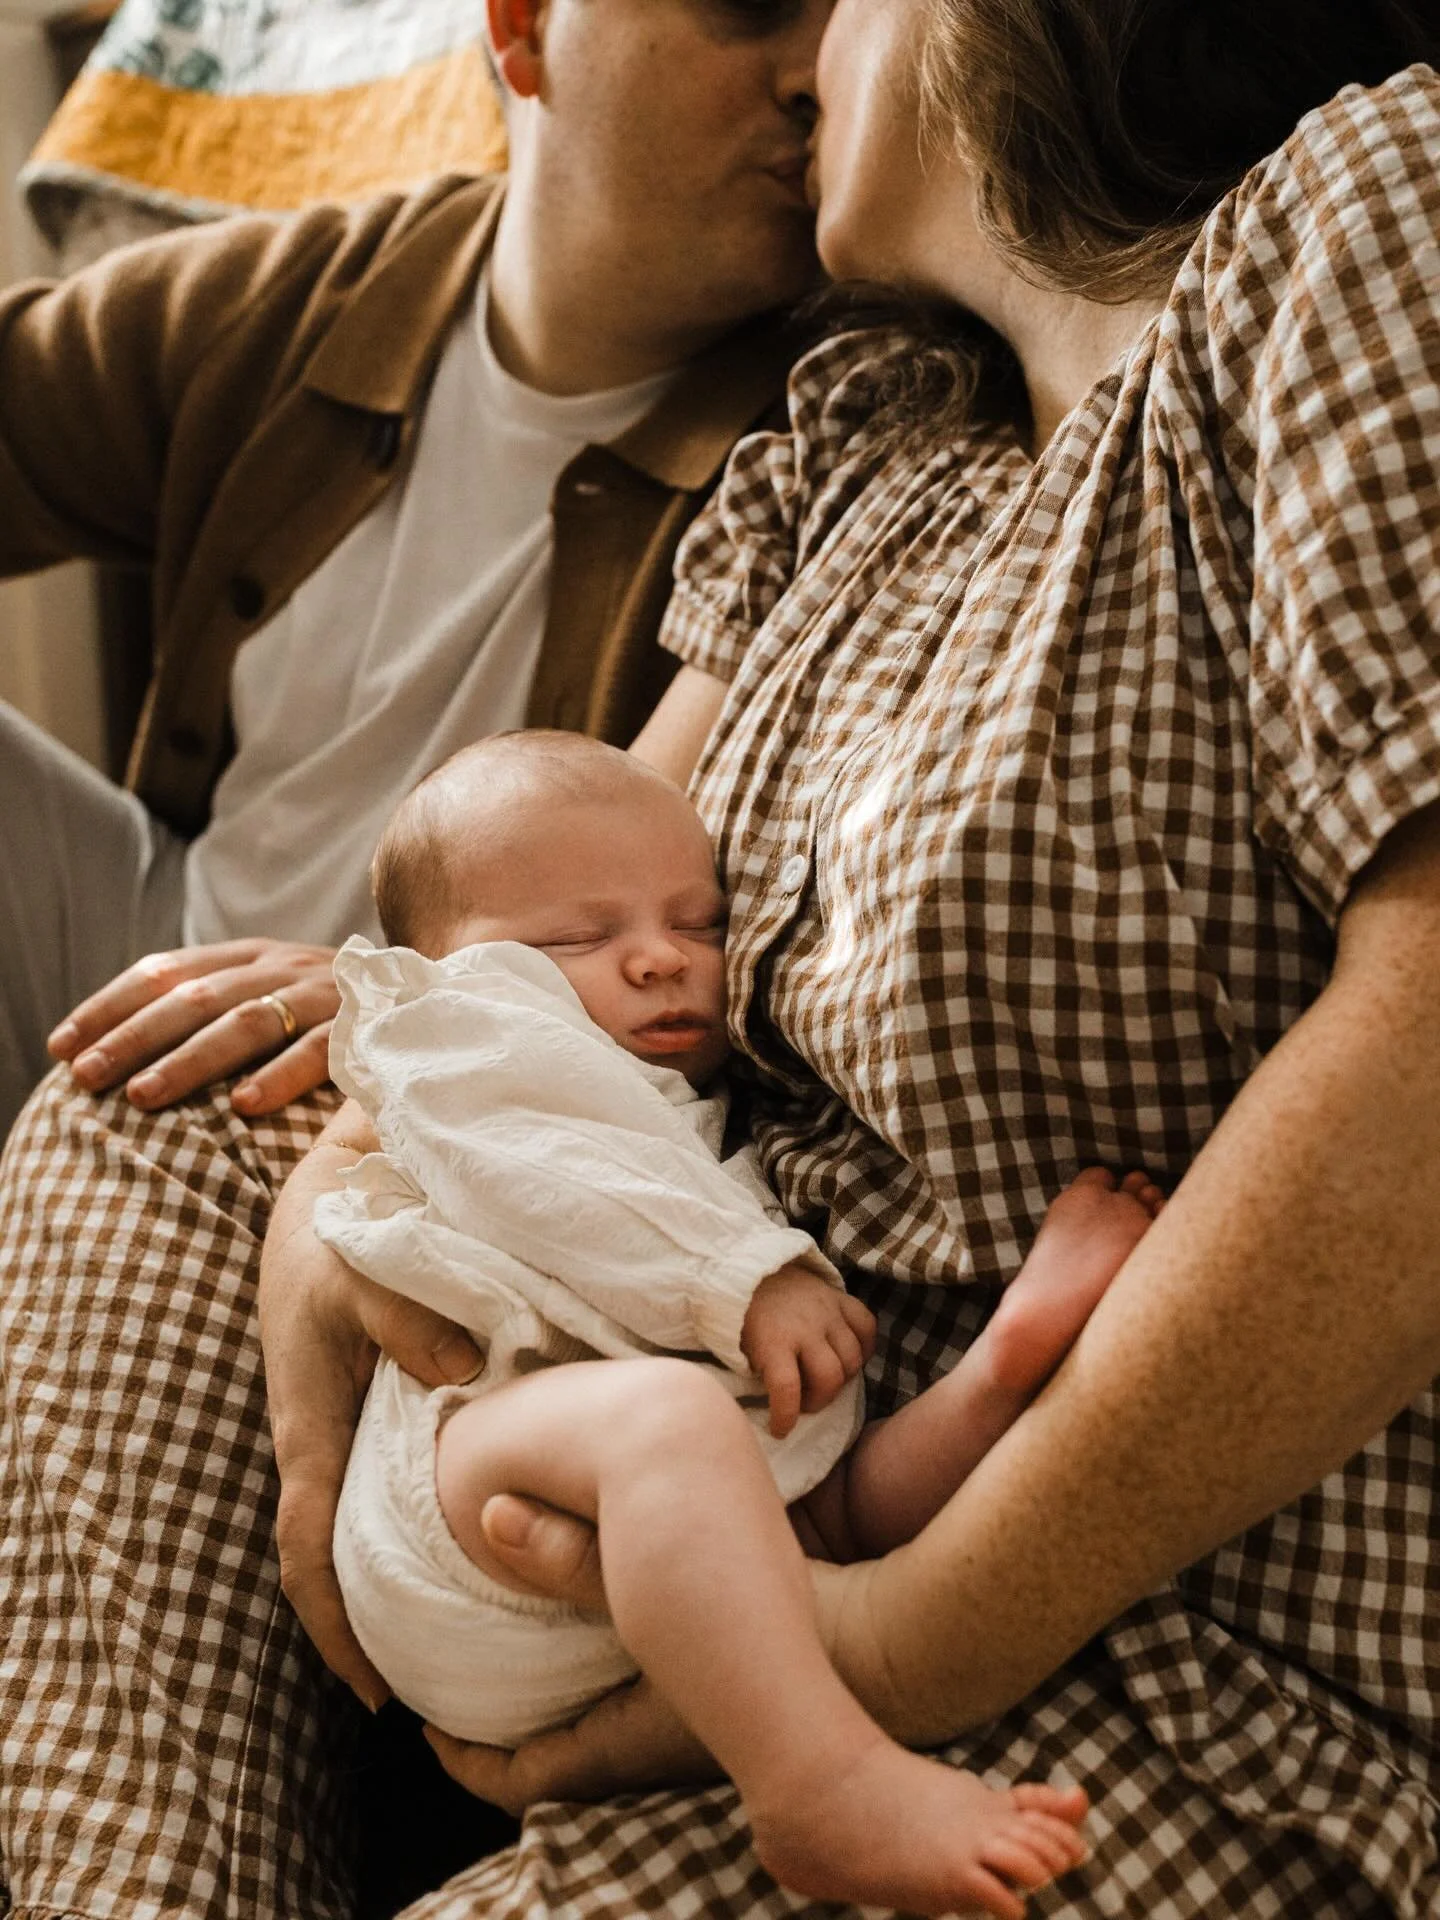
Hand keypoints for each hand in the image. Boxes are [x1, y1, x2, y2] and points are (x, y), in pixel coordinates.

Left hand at [47, 938, 341, 1113]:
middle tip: (86, 1076)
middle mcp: (283, 966)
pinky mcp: (367, 1029)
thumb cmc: (336, 1016)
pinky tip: (244, 1108)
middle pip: (195, 997)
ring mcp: (326, 995)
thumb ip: (216, 1011)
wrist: (439, 999)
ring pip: (247, 1022)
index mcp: (252, 956)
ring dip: (190, 1060)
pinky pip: (320, 1053)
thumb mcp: (273, 998)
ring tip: (144, 1096)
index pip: (166, 970)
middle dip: (133, 1037)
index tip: (61, 1045)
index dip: (110, 1005)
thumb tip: (124, 1054)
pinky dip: (281, 1077)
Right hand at [258, 1110, 484, 1705]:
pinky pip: (395, 1484)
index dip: (336, 1627)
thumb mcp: (362, 1266)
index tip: (372, 1691)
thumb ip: (404, 1318)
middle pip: (337, 1559)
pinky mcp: (382, 1403)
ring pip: (368, 1526)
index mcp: (310, 1424)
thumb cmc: (340, 1232)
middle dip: (369, 1630)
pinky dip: (424, 1524)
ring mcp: (352, 1427)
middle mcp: (326, 1438)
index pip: (311, 1551)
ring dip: (400, 1584)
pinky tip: (481, 1542)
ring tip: (461, 1645)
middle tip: (427, 1696)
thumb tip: (462, 1373)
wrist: (333, 1190)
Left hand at [426, 1494, 887, 1810]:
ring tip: (524, 1655)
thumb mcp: (649, 1584)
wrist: (881, 1649)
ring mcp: (689, 1727)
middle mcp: (649, 1747)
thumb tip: (490, 1512)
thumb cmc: (761, 1629)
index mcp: (622, 1738)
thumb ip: (571, 1548)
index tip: (426, 1728)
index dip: (463, 1759)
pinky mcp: (720, 1697)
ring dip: (560, 1702)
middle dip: (507, 1730)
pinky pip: (638, 1701)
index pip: (519, 1777)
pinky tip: (607, 1629)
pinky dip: (604, 1678)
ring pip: (599, 1730)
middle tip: (465, 1690)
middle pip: (553, 1759)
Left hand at [741, 1264, 875, 1437]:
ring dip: (842, 1378)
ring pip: (853, 1358)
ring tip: (823, 1379)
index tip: (780, 1430)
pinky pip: (867, 1326)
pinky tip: (849, 1354)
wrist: (754, 1268)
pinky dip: (864, 1346)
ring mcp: (827, 1312)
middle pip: (830, 1377)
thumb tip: (773, 1407)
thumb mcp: (739, 1347)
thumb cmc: (744, 1316)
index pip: (786, 1388)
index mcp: (773, 1340)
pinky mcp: (841, 1298)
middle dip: (820, 1400)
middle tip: (805, 1403)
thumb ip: (758, 1373)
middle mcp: (805, 1327)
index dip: (786, 1417)